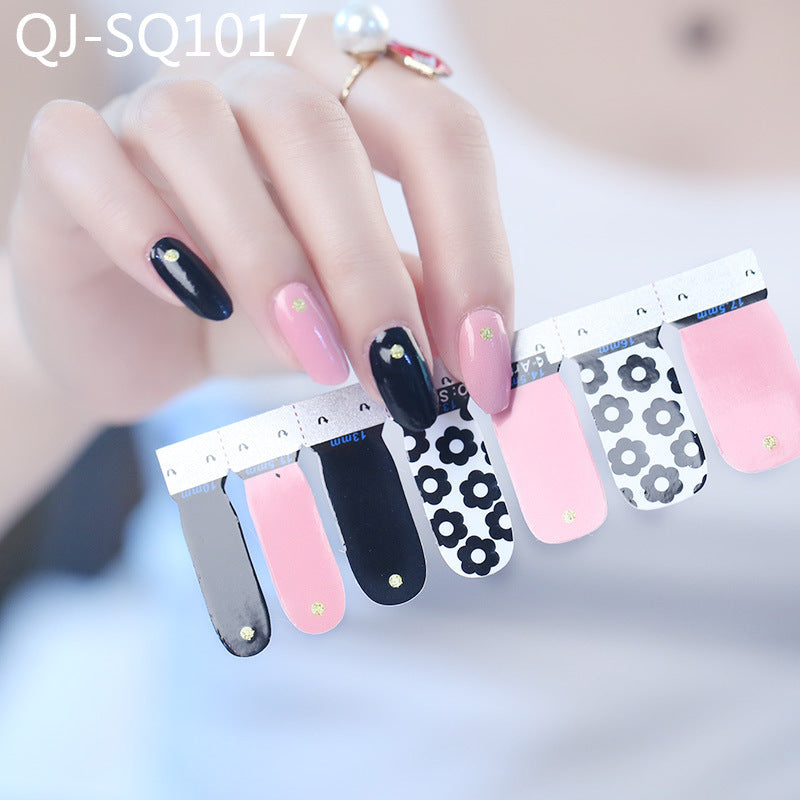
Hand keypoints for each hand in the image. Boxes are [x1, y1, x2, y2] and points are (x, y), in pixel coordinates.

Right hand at [8, 15, 513, 429]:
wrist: (130, 329)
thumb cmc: (248, 312)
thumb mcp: (344, 307)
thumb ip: (403, 305)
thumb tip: (475, 348)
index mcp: (340, 92)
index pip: (436, 131)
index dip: (473, 249)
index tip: (480, 363)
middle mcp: (249, 73)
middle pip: (323, 130)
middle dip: (369, 269)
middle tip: (395, 373)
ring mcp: (150, 100)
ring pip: (204, 132)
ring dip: (267, 255)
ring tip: (307, 352)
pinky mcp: (67, 149)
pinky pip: (92, 160)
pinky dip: (144, 230)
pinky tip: (191, 296)